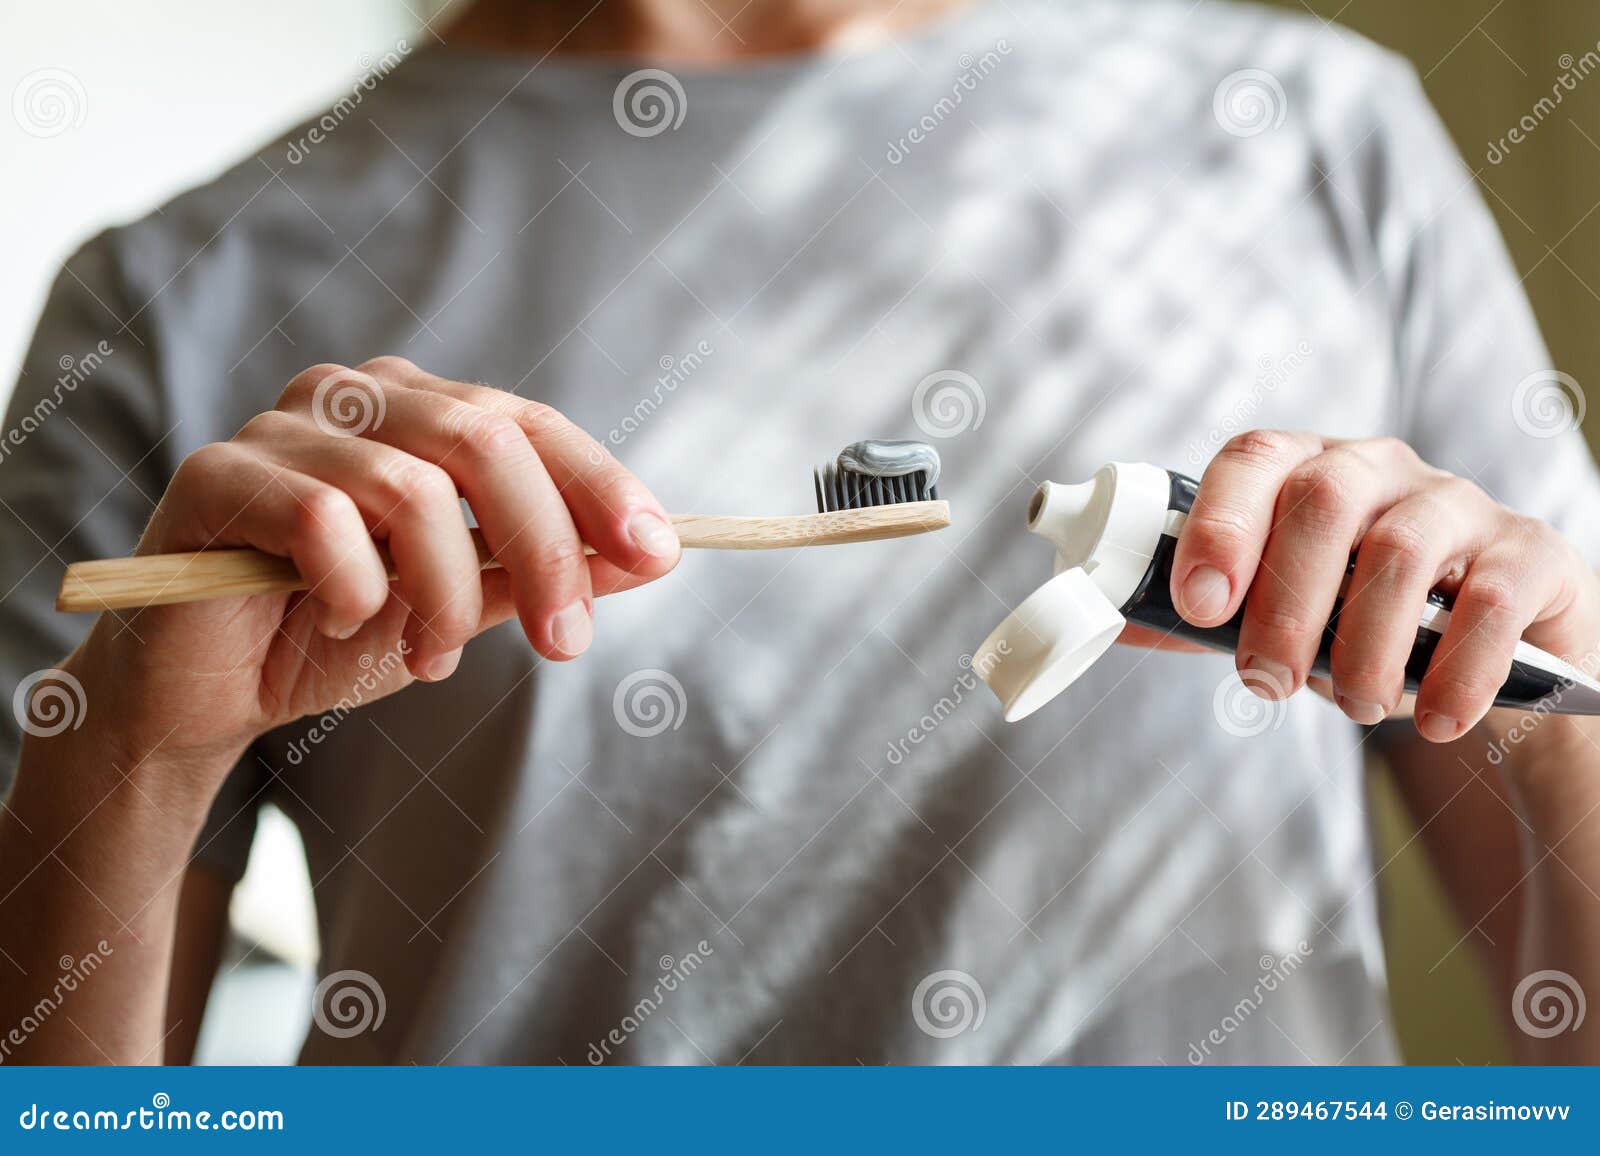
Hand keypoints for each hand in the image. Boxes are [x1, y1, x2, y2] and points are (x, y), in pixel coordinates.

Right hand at [59, 356, 679, 781]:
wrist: (214, 694)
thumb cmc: (339, 636)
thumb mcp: (465, 608)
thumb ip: (543, 574)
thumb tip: (651, 556)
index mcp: (420, 413)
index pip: (529, 423)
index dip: (601, 485)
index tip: (661, 556)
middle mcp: (356, 398)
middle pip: (485, 440)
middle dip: (543, 549)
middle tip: (567, 643)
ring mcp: (283, 427)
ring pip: (411, 488)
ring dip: (442, 594)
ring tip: (430, 654)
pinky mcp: (219, 474)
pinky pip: (323, 519)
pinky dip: (356, 590)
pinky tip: (342, 622)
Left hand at [1142, 431, 1599, 740]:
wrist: (1488, 654)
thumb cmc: (1357, 620)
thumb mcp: (1278, 613)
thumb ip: (1203, 614)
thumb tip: (1109, 619)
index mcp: (1303, 471)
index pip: (1253, 460)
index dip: (1218, 525)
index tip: (1198, 604)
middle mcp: (1379, 469)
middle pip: (1321, 501)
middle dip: (1283, 604)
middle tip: (1267, 682)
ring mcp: (1459, 504)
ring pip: (1402, 551)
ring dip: (1363, 647)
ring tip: (1355, 708)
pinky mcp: (1529, 554)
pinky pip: (1490, 600)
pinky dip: (1455, 671)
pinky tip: (1433, 718)